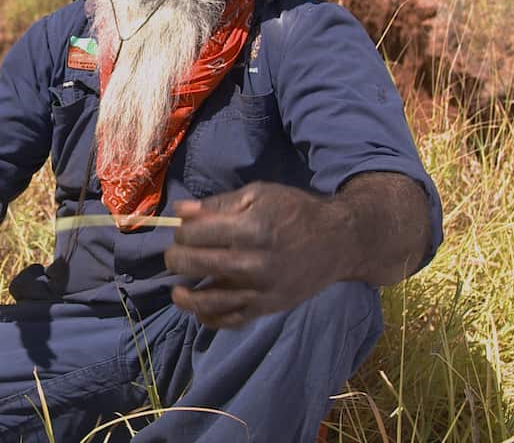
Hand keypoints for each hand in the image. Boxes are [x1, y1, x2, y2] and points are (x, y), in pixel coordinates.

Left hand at [163, 181, 352, 328]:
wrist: (338, 242)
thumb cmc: (295, 212)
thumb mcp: (258, 194)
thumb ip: (217, 204)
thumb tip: (180, 212)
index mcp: (249, 228)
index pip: (193, 234)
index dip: (181, 231)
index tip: (184, 230)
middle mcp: (253, 262)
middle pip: (194, 264)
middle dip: (175, 258)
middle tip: (176, 255)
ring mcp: (260, 290)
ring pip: (207, 300)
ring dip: (184, 296)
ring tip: (178, 290)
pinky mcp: (268, 308)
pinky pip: (230, 320)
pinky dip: (209, 317)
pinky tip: (199, 309)